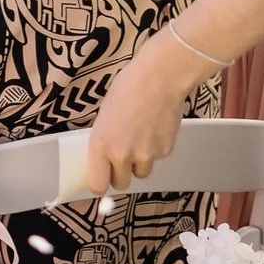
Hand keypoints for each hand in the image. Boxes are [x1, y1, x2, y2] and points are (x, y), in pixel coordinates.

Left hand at [83, 37, 195, 193]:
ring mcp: (147, 155)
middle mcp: (123, 155)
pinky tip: (154, 129)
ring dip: (139, 162)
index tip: (101, 178)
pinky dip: (155, 149)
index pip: (98, 185)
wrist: (160, 79)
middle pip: (121, 184)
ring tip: (140, 138)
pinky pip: (157, 159)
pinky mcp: (166, 152)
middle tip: (121, 157)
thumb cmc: (127, 89)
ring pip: (141, 172)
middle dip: (120, 173)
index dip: (100, 183)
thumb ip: (103, 140)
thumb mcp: (103, 115)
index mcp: (101, 145)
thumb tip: (103, 157)